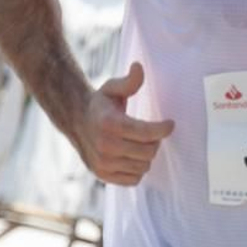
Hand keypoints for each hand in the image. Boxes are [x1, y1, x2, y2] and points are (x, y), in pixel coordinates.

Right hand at [75, 61, 174, 184]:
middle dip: (155, 141)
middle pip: (149, 151)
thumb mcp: (113, 88)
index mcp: (110, 123)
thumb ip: (129, 81)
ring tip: (140, 143)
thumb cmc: (101, 104)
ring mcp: (103, 164)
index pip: (147, 132)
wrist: (77, 122)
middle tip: (153, 133)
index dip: (163, 128)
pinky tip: (132, 156)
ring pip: (143, 166)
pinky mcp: (103, 175)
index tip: (170, 124)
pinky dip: (137, 168)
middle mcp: (105, 146)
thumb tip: (139, 67)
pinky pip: (134, 179)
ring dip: (147, 155)